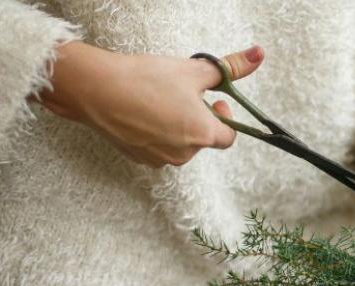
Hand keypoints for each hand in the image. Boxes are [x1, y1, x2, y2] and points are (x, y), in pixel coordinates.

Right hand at [37, 41, 264, 166]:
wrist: (97, 90)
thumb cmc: (146, 79)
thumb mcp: (193, 69)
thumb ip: (229, 67)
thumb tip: (258, 56)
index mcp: (202, 135)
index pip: (229, 137)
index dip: (225, 117)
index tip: (213, 100)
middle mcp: (184, 154)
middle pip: (203, 139)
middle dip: (198, 118)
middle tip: (180, 94)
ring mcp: (160, 160)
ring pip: (180, 144)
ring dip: (177, 126)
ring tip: (158, 101)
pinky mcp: (140, 159)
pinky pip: (158, 148)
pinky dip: (156, 133)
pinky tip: (142, 112)